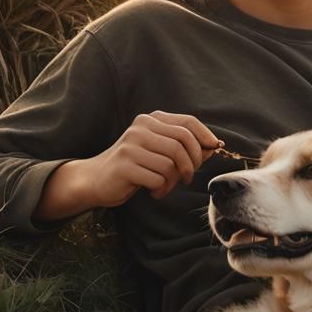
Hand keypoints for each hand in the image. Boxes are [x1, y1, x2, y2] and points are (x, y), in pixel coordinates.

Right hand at [89, 111, 221, 205]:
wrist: (97, 179)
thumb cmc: (135, 165)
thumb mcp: (160, 151)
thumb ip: (185, 147)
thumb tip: (215, 146)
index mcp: (151, 119)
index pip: (188, 122)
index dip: (205, 136)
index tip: (215, 148)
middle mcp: (141, 128)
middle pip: (183, 142)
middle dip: (193, 163)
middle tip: (188, 177)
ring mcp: (131, 145)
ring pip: (171, 163)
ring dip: (174, 181)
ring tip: (164, 186)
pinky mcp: (125, 165)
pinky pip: (158, 179)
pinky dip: (161, 189)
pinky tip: (153, 191)